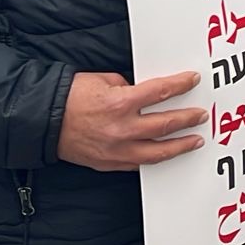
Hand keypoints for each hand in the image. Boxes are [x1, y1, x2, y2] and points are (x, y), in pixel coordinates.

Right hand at [58, 71, 205, 171]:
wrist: (42, 121)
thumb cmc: (69, 97)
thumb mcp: (102, 80)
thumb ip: (127, 86)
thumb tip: (144, 93)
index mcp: (120, 102)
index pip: (160, 92)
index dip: (180, 85)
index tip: (193, 80)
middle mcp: (121, 128)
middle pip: (165, 125)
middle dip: (187, 119)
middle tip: (201, 115)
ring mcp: (117, 149)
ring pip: (158, 152)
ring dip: (180, 146)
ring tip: (195, 140)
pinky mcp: (110, 163)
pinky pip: (139, 164)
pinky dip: (155, 159)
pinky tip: (167, 154)